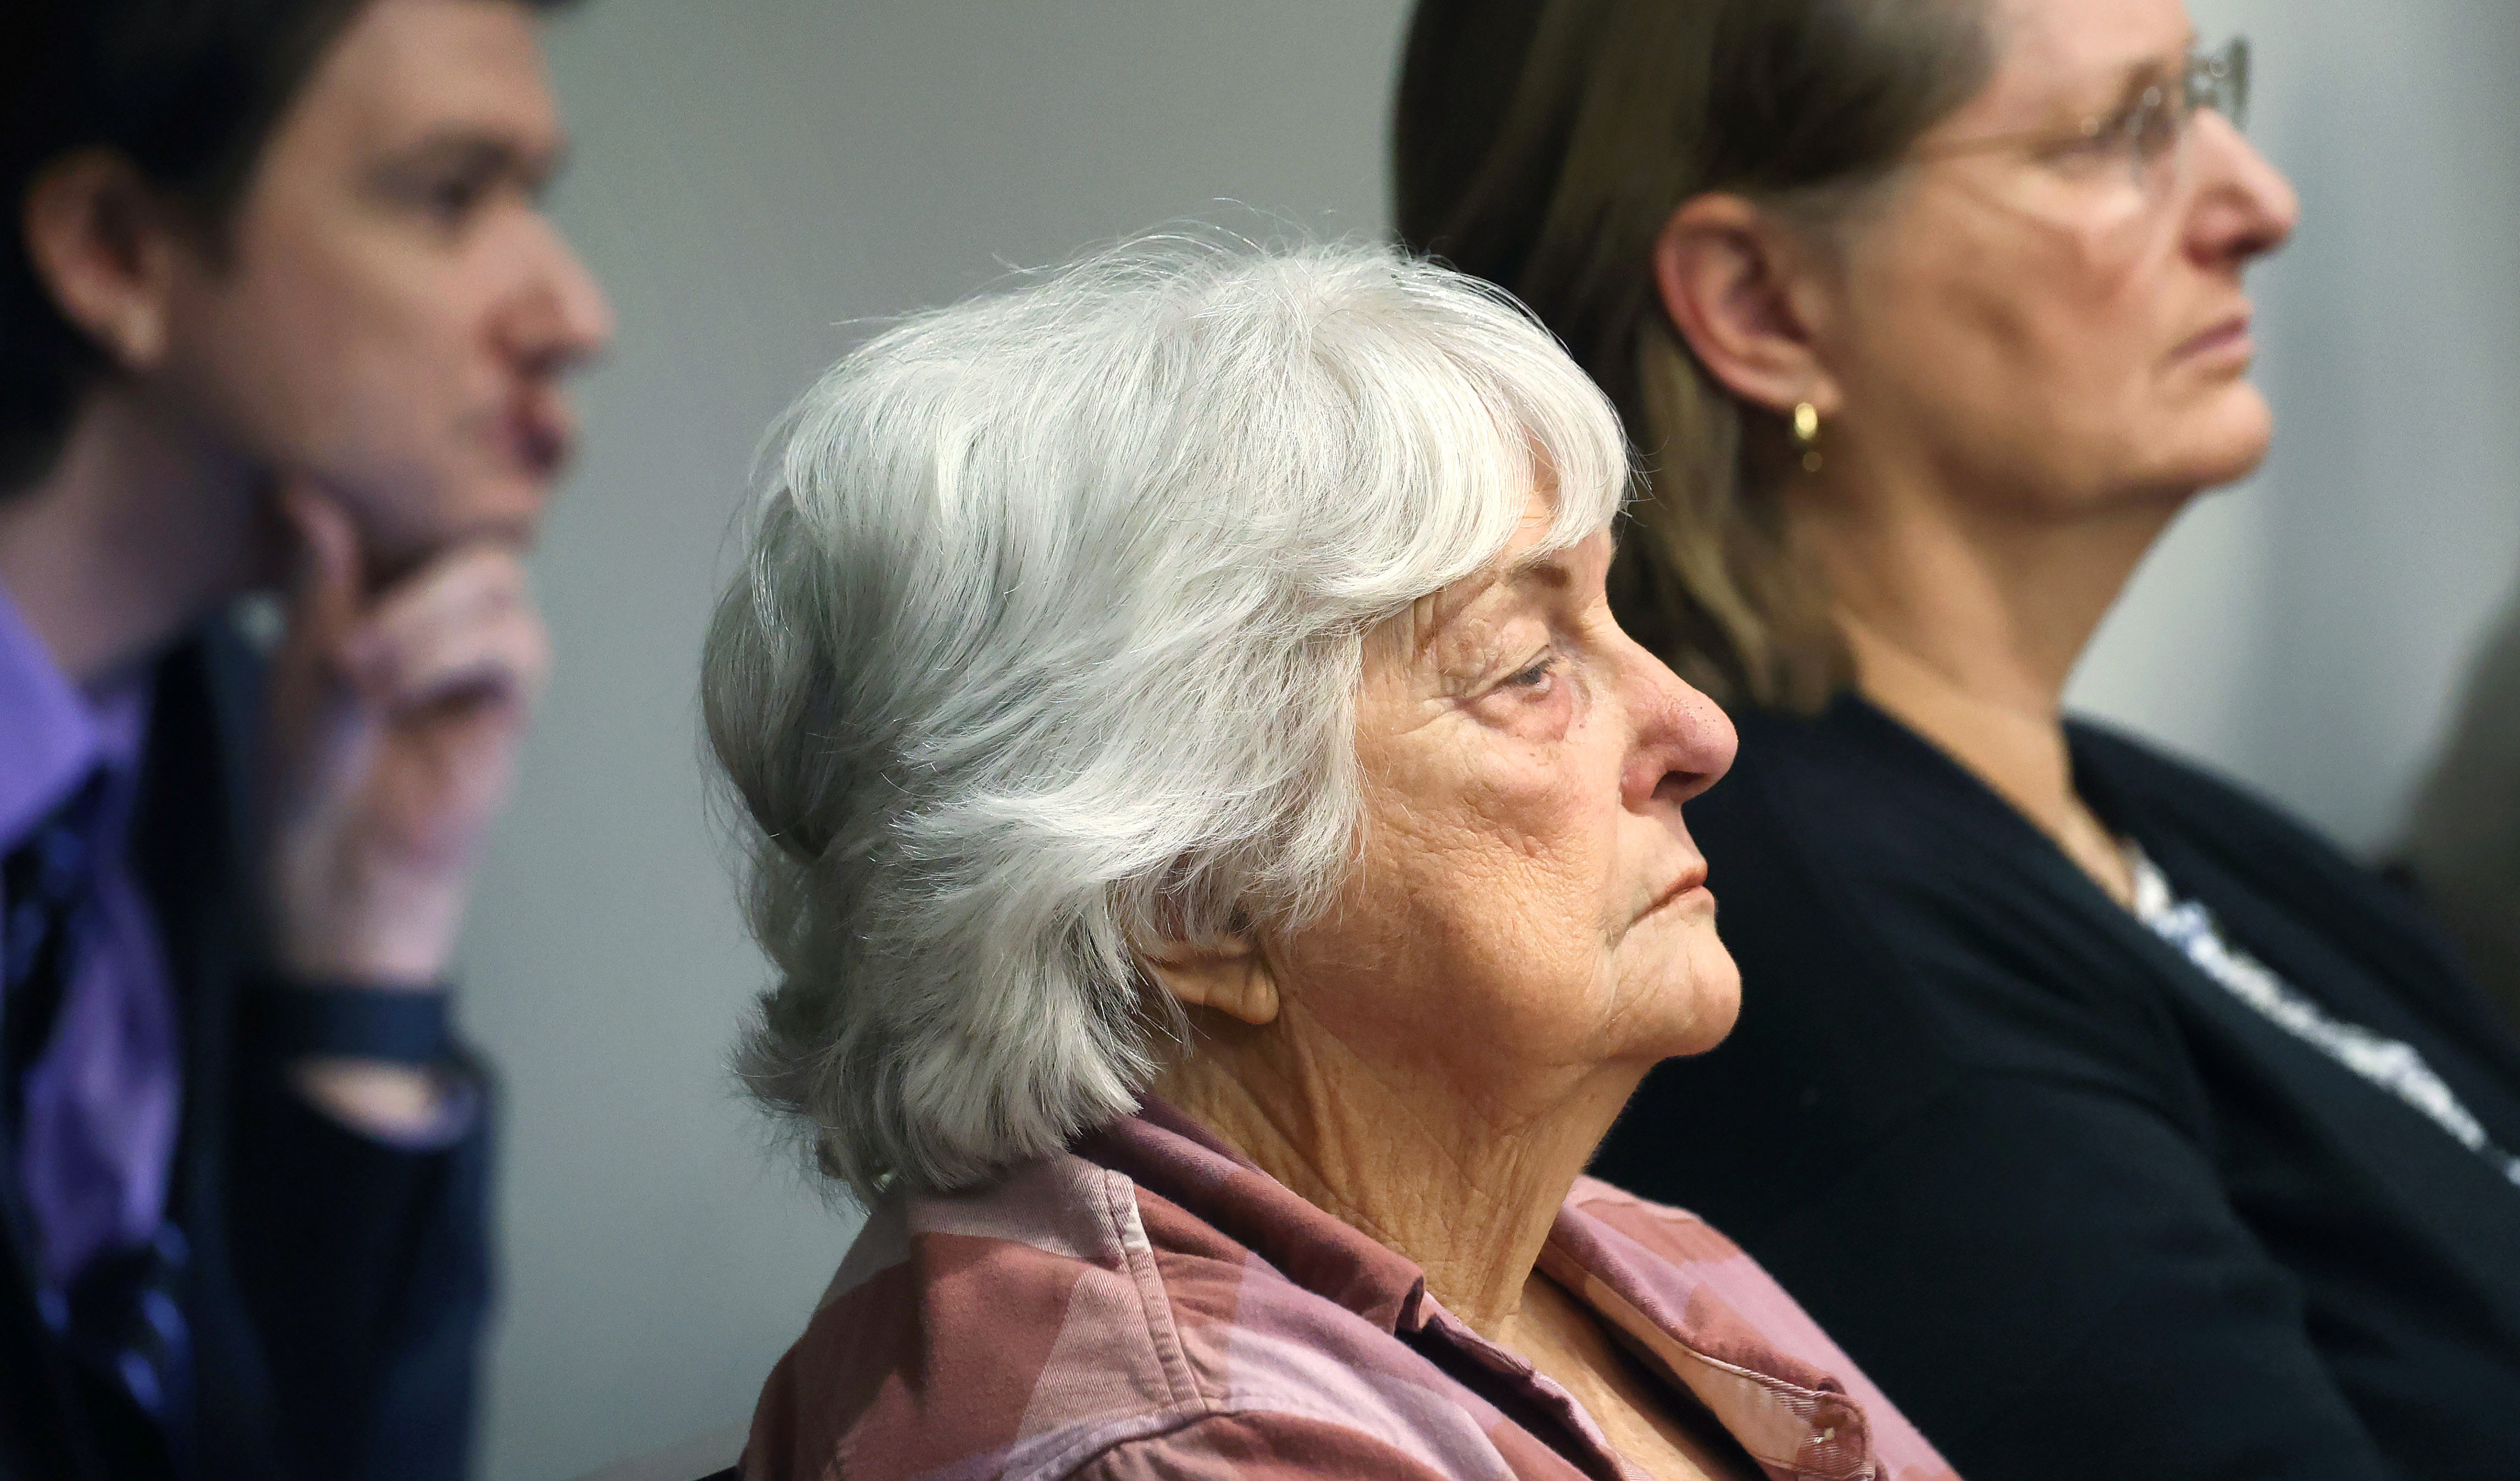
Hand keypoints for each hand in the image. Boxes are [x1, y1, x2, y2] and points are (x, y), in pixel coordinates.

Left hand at [263, 484, 549, 984]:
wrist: (337, 880)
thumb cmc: (306, 779)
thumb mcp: (295, 663)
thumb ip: (319, 579)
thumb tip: (301, 486)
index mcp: (387, 584)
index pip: (417, 502)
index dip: (412, 476)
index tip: (363, 476)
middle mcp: (445, 609)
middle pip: (473, 524)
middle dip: (421, 542)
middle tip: (355, 607)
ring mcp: (485, 653)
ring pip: (499, 577)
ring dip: (426, 614)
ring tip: (360, 669)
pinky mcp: (513, 702)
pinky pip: (517, 645)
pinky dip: (456, 653)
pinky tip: (400, 687)